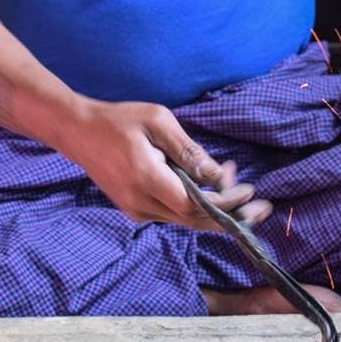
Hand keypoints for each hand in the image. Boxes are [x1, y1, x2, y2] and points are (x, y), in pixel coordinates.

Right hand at [61, 100, 271, 228]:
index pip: (194, 205)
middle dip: (231, 215)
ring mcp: (136, 210)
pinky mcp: (135, 209)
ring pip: (185, 221)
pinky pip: (173, 214)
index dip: (226, 203)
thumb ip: (188, 150)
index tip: (249, 191)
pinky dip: (196, 206)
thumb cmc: (119, 120)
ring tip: (239, 187)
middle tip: (262, 207)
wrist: (77, 132)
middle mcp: (140, 203)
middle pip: (194, 221)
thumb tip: (217, 175)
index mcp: (146, 179)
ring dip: (215, 208)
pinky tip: (210, 188)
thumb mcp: (158, 121)